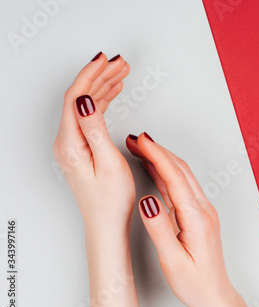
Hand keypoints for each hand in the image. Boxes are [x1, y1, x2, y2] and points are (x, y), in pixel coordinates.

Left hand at [53, 52, 132, 232]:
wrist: (107, 224)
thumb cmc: (111, 200)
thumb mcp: (108, 163)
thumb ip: (95, 129)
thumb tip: (85, 100)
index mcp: (70, 144)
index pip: (76, 98)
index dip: (91, 75)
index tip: (106, 60)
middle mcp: (66, 142)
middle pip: (80, 98)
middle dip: (100, 76)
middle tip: (120, 62)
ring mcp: (72, 145)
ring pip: (85, 105)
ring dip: (102, 86)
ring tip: (121, 72)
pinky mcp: (81, 148)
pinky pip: (89, 116)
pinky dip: (102, 101)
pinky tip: (113, 93)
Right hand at [127, 133, 258, 306]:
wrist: (214, 294)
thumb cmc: (195, 282)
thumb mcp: (173, 260)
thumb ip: (160, 229)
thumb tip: (147, 201)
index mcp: (196, 218)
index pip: (175, 178)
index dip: (158, 156)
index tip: (142, 141)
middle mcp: (203, 210)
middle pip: (180, 171)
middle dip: (158, 151)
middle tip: (136, 139)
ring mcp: (203, 211)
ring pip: (183, 176)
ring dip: (163, 159)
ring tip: (141, 149)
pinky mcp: (199, 215)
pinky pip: (183, 186)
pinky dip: (167, 174)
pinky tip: (155, 171)